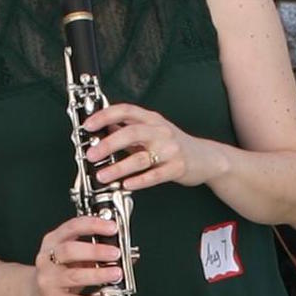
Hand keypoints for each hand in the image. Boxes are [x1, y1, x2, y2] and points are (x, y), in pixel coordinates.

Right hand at [31, 215, 122, 295]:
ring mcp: (48, 279)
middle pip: (70, 250)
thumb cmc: (58, 270)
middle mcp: (47, 258)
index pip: (73, 227)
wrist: (34, 294)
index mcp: (53, 240)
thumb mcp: (72, 256)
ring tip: (115, 273)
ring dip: (97, 274)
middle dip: (95, 251)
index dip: (93, 225)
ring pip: (73, 275)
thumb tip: (127, 253)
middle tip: (115, 253)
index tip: (112, 228)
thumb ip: (94, 252)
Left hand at [83, 103, 221, 190]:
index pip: (126, 110)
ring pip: (141, 158)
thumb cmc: (174, 144)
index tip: (88, 125)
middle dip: (108, 144)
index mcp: (151, 119)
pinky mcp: (177, 168)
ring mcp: (170, 149)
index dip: (105, 115)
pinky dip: (139, 181)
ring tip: (103, 176)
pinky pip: (155, 175)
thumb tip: (102, 127)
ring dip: (119, 168)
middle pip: (131, 133)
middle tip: (91, 154)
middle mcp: (160, 131)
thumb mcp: (152, 131)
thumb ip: (128, 129)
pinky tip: (126, 185)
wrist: (206, 157)